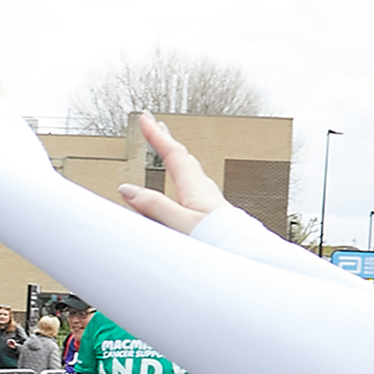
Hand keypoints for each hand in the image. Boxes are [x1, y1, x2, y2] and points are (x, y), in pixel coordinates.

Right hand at [118, 113, 228, 235]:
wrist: (245, 255)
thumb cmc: (218, 242)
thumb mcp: (180, 225)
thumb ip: (154, 207)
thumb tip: (128, 190)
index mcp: (195, 188)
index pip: (173, 154)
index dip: (157, 135)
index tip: (145, 119)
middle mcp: (204, 190)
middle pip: (183, 157)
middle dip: (167, 140)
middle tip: (156, 126)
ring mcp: (211, 200)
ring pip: (191, 170)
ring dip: (177, 157)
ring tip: (169, 151)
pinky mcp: (215, 212)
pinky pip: (197, 184)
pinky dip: (187, 175)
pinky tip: (188, 187)